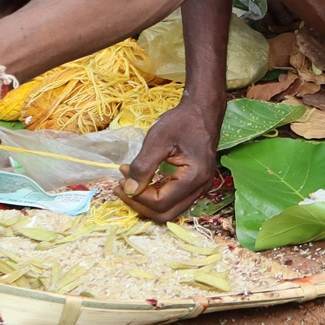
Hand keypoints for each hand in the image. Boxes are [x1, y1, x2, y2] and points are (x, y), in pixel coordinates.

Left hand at [117, 100, 220, 219]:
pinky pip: (174, 201)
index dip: (137, 196)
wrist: (203, 111)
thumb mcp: (157, 140)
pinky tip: (143, 183)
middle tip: (122, 188)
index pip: (161, 201)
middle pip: (166, 214)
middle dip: (140, 205)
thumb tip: (128, 190)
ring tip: (129, 185)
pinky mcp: (196, 184)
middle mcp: (201, 187)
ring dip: (147, 203)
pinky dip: (156, 197)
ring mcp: (201, 188)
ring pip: (170, 211)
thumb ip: (143, 167)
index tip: (121, 180)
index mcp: (194, 177)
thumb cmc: (182, 121)